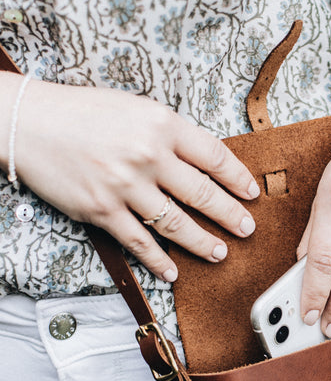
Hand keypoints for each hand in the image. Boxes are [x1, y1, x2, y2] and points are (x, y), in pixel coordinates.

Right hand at [11, 78, 258, 280]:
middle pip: (202, 193)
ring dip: (202, 242)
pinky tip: (173, 271)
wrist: (29, 124)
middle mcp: (147, 155)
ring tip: (219, 253)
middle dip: (230, 215)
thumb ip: (169, 134)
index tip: (252, 193)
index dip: (237, 178)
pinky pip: (139, 242)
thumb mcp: (135, 109)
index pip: (213, 156)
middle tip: (247, 228)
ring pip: (176, 223)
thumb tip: (204, 162)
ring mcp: (124, 186)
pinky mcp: (102, 210)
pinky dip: (159, 260)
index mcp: (161, 124)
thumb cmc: (82, 113)